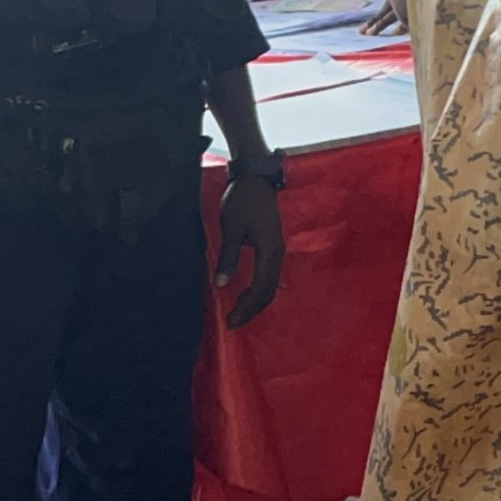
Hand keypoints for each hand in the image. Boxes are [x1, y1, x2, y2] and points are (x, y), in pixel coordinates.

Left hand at [214, 177, 285, 327]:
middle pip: (269, 290)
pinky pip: (271, 274)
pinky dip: (260, 288)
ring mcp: (278, 249)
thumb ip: (229, 257)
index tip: (231, 321)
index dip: (246, 308)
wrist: (256, 178)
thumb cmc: (242, 201)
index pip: (260, 288)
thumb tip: (222, 285)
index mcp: (269, 251)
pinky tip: (249, 293)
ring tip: (238, 310)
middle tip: (233, 322)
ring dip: (256, 300)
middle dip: (252, 309)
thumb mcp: (232, 229)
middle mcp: (278, 254)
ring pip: (271, 284)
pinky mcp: (273, 245)